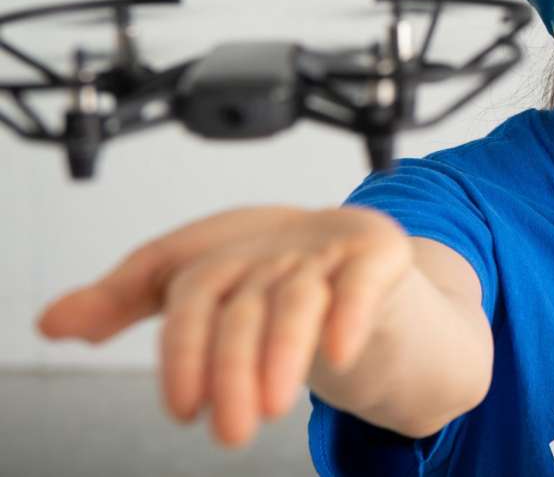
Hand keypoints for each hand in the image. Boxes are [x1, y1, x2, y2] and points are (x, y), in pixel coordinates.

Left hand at [35, 204, 413, 447]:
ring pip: (298, 298)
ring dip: (282, 353)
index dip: (183, 352)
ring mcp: (327, 248)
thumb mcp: (200, 286)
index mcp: (224, 248)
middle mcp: (272, 245)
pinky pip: (362, 282)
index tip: (183, 410)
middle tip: (231, 432)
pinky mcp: (377, 253)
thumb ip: (125, 299)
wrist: (358, 254)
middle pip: (243, 306)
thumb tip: (52, 322)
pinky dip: (349, 314)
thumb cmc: (267, 276)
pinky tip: (339, 351)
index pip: (193, 294)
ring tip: (272, 408)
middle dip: (231, 369)